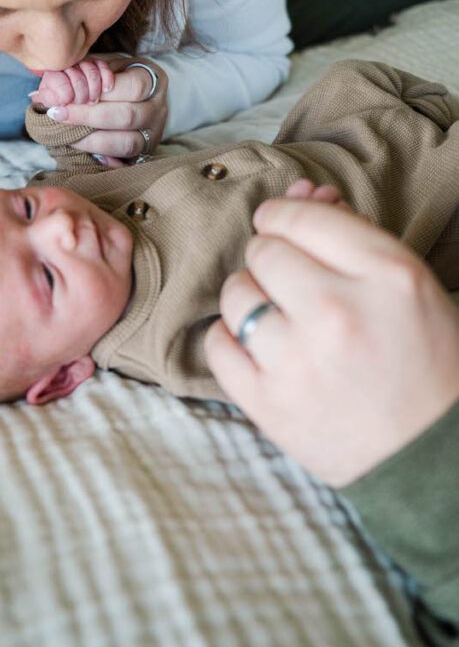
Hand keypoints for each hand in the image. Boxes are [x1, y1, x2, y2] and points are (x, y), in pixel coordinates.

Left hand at [29, 54, 167, 166]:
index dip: (99, 91)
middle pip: (127, 116)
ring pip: (127, 143)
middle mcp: (157, 108)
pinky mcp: (145, 153)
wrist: (144, 96)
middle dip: (88, 117)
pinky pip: (124, 161)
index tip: (69, 95)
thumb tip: (41, 92)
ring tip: (66, 135)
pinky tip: (83, 150)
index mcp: (151, 78)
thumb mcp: (106, 65)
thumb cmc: (119, 77)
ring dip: (91, 141)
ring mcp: (154, 133)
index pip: (131, 86)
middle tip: (58, 115)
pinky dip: (102, 158)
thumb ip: (81, 72)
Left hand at [204, 193, 458, 488]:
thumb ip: (352, 233)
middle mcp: (337, 313)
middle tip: (291, 280)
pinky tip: (259, 346)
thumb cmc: (424, 362)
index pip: (304, 218)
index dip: (286, 215)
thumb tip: (299, 193)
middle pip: (263, 252)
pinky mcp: (267, 404)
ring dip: (250, 297)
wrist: (430, 454)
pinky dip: (231, 339)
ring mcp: (297, 362)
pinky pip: (216, 345)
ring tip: (278, 315)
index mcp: (386, 275)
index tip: (281, 226)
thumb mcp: (409, 285)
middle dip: (271, 257)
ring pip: (235, 294)